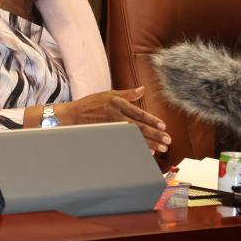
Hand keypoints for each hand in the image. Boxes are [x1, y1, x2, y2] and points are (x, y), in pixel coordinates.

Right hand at [54, 87, 170, 153]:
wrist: (72, 116)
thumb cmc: (90, 104)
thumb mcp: (108, 93)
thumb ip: (127, 94)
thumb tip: (142, 89)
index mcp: (117, 103)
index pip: (138, 113)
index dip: (152, 120)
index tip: (163, 126)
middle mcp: (115, 115)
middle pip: (139, 127)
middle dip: (155, 134)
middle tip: (168, 140)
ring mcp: (111, 127)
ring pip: (134, 136)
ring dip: (149, 143)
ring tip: (161, 148)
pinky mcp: (107, 135)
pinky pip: (125, 143)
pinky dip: (136, 147)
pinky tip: (146, 151)